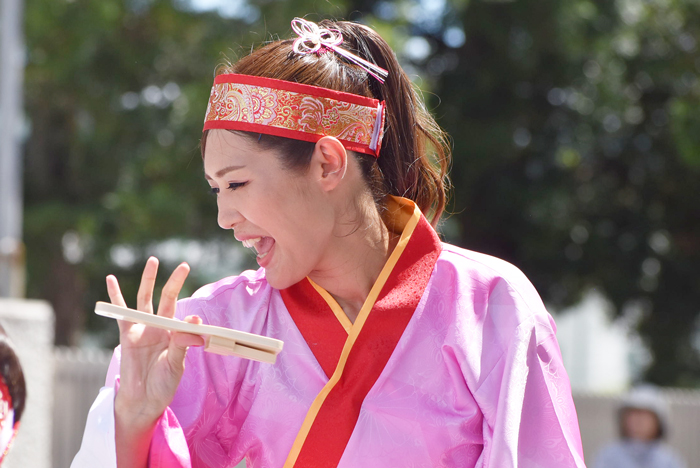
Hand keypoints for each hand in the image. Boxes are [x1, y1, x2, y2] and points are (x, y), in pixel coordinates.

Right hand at [107, 257, 203, 435]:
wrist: (143, 400)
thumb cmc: (163, 383)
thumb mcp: (177, 364)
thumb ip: (183, 342)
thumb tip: (194, 321)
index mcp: (175, 334)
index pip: (183, 315)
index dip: (191, 314)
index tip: (196, 320)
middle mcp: (160, 327)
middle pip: (167, 299)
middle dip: (174, 282)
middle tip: (184, 265)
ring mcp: (143, 328)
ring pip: (145, 299)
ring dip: (148, 280)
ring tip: (153, 261)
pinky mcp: (126, 333)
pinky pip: (121, 311)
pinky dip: (115, 295)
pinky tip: (111, 280)